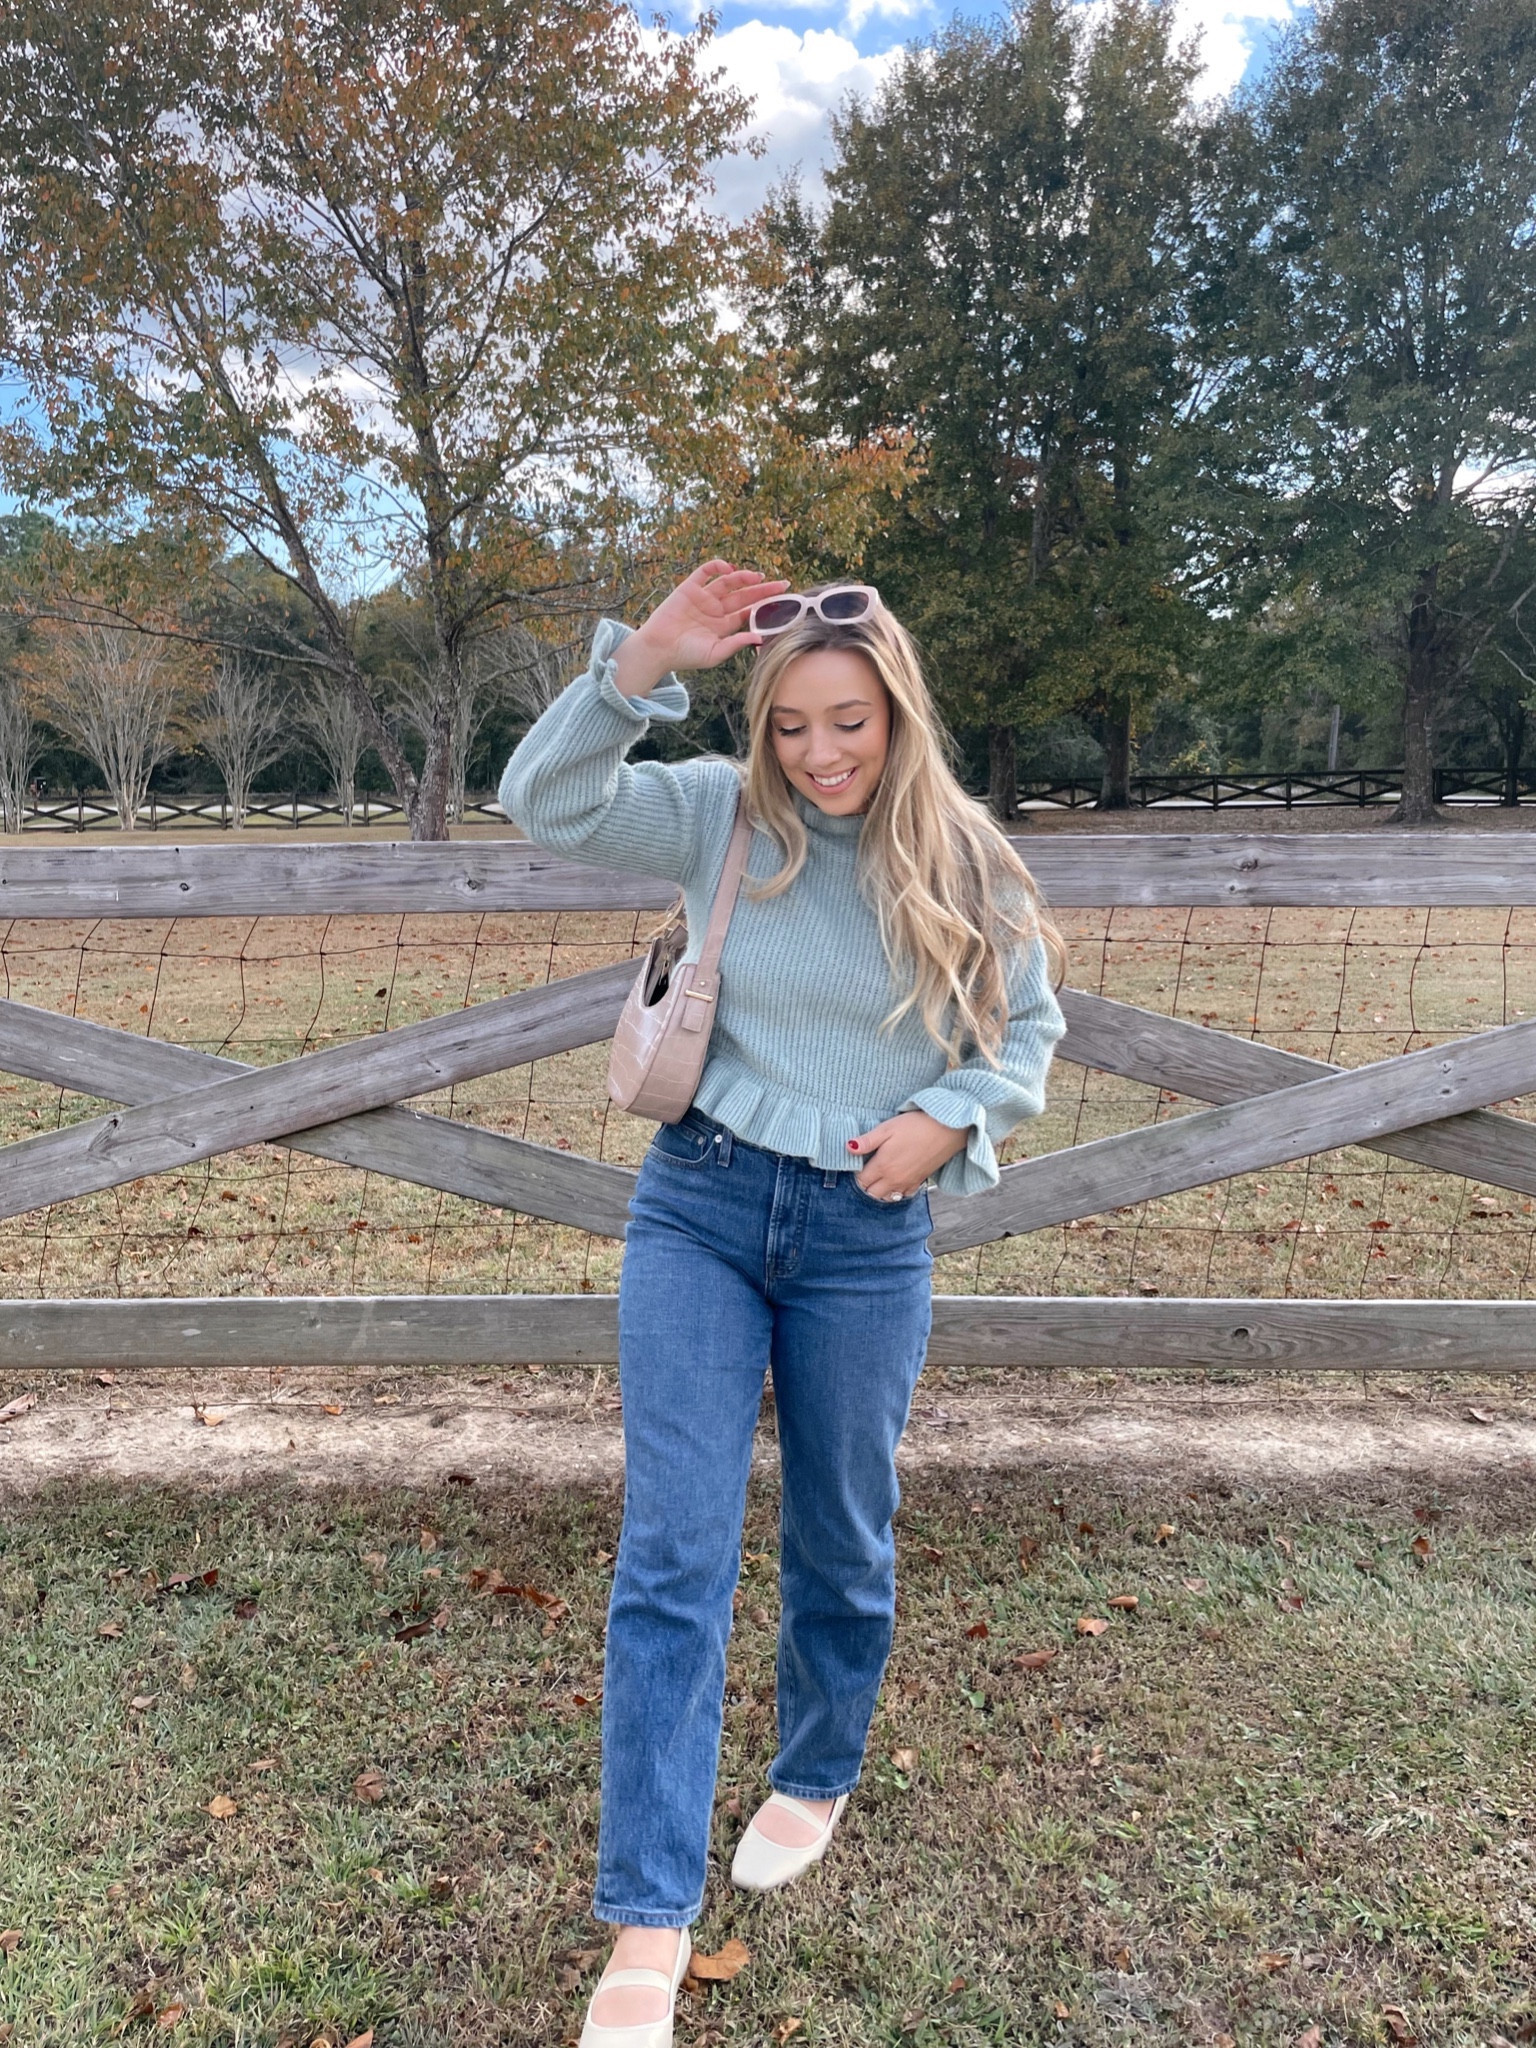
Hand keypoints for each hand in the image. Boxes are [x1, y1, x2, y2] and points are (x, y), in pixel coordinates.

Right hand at [612, 560, 788, 695]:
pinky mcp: (689, 588)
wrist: (659, 649)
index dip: (765, 606)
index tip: (783, 601)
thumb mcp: (715, 653)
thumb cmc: (686, 656)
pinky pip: (705, 573)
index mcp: (724, 626)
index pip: (749, 612)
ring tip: (758, 576)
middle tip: (782, 584)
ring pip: (728, 582)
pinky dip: (717, 567)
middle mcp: (716, 609)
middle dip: (763, 589)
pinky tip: (729, 568)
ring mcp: (703, 597)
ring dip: (743, 577)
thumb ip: (737, 643)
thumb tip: (761, 637)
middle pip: (744, 595)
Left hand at [848, 1109, 968, 1199]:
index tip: (858, 1164)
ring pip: (887, 1197)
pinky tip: (895, 1180)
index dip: (856, 1174)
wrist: (947, 1129)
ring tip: (878, 1177)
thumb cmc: (917, 1126)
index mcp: (883, 1166)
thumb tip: (848, 1147)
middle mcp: (894, 1179)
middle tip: (866, 1171)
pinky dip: (895, 1192)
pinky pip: (902, 1195)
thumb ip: (867, 1141)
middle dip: (865, 1185)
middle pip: (871, 1193)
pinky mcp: (919, 1182)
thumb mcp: (887, 1128)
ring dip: (879, 1191)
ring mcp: (907, 1183)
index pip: (861, 1181)